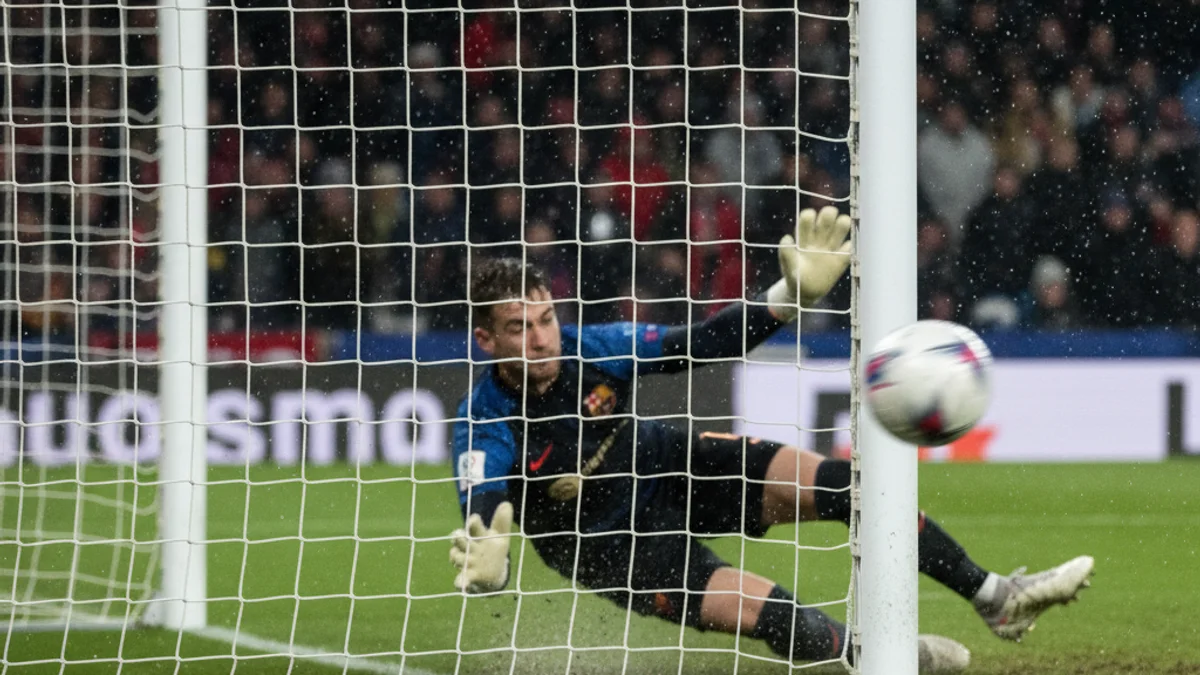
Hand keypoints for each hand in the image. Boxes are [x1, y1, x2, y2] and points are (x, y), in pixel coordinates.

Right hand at [449, 501, 512, 593]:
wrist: (493, 575)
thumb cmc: (494, 551)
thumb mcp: (501, 537)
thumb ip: (502, 522)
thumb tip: (506, 504)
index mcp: (479, 536)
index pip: (473, 526)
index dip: (473, 523)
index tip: (474, 520)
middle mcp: (470, 547)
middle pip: (460, 539)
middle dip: (458, 537)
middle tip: (458, 535)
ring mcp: (467, 562)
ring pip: (456, 557)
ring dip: (458, 558)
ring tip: (466, 560)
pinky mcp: (468, 577)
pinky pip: (460, 579)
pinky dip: (459, 582)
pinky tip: (460, 585)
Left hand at [766, 206, 851, 320]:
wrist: (805, 294)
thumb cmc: (794, 277)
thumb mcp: (787, 267)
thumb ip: (786, 253)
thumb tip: (787, 238)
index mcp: (804, 238)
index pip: (808, 218)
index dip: (809, 215)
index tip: (810, 219)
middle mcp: (818, 238)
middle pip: (827, 216)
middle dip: (829, 214)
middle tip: (827, 224)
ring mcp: (831, 248)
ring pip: (842, 226)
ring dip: (842, 224)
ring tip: (839, 234)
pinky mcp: (842, 259)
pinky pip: (850, 246)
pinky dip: (849, 246)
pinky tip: (843, 253)